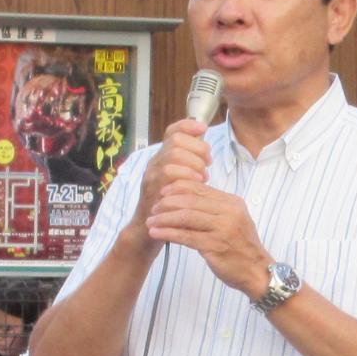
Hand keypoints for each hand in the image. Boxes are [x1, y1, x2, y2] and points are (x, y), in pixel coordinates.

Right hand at [129, 119, 211, 243]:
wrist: (148, 230)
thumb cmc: (170, 206)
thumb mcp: (182, 182)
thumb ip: (190, 166)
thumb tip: (206, 152)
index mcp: (163, 158)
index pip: (172, 131)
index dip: (187, 125)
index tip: (203, 128)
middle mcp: (155, 163)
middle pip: (175, 140)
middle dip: (197, 148)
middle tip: (208, 162)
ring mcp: (152, 175)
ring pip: (173, 154)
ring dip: (194, 162)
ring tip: (203, 175)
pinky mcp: (152, 188)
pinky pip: (169, 172)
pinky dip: (187, 174)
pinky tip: (198, 182)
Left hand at [146, 182, 273, 297]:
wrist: (258, 272)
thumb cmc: (242, 247)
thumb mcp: (233, 220)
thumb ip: (214, 208)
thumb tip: (184, 198)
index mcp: (233, 203)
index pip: (199, 188)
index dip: (177, 188)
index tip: (162, 193)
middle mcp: (230, 213)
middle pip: (190, 200)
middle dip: (166, 203)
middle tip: (153, 209)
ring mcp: (223, 230)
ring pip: (186, 217)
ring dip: (164, 218)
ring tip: (151, 222)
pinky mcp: (215, 247)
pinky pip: (186, 236)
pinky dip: (168, 233)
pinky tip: (156, 233)